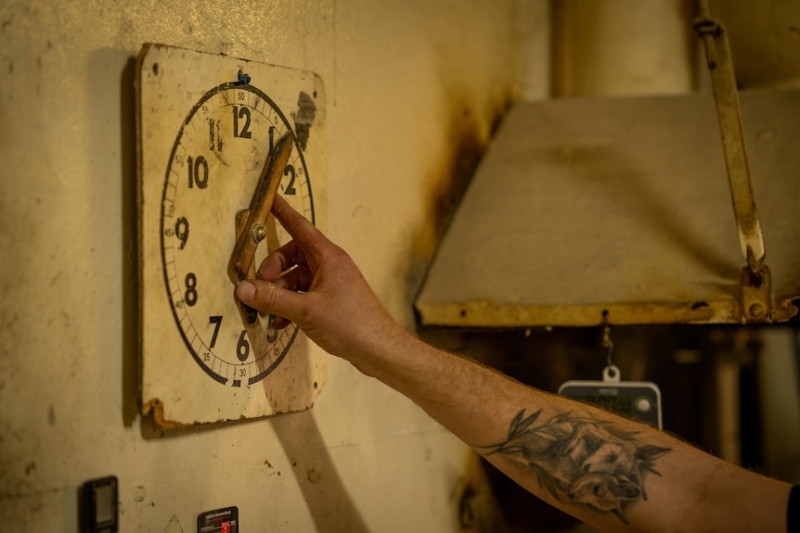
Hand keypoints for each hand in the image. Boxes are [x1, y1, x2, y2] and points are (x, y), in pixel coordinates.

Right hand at [235, 195, 402, 363]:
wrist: (379, 349)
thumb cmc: (350, 323)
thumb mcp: (305, 310)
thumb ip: (272, 298)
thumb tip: (242, 288)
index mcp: (327, 256)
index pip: (299, 226)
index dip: (283, 212)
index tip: (269, 199)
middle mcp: (330, 265)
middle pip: (292, 256)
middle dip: (272, 270)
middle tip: (258, 288)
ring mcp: (332, 284)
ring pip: (296, 279)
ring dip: (279, 293)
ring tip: (267, 312)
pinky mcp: (332, 302)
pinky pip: (303, 296)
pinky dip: (289, 306)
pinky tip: (280, 324)